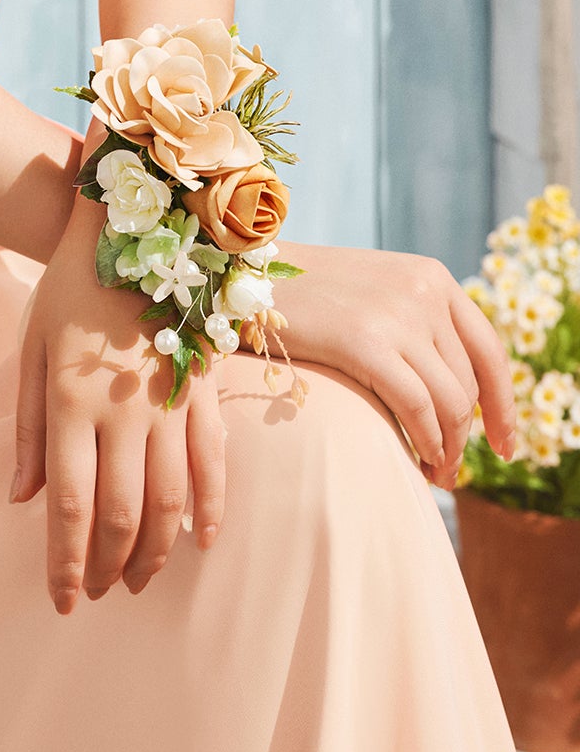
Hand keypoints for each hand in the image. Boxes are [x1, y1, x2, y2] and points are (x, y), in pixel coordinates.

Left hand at [9, 215, 226, 612]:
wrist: (126, 228)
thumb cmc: (66, 293)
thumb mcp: (30, 353)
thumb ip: (28, 431)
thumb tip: (22, 501)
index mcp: (72, 403)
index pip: (69, 505)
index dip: (66, 562)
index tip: (63, 600)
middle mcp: (123, 410)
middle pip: (122, 514)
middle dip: (108, 566)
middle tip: (96, 593)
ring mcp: (169, 401)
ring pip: (171, 499)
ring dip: (156, 552)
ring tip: (137, 580)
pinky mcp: (201, 389)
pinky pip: (213, 461)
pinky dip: (211, 507)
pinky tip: (202, 541)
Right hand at [269, 238, 517, 488]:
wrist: (247, 277)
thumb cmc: (306, 295)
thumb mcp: (375, 293)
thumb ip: (415, 325)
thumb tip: (454, 392)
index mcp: (432, 276)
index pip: (490, 351)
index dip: (504, 405)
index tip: (504, 446)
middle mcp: (425, 291)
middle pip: (470, 384)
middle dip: (467, 436)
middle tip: (449, 470)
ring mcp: (399, 314)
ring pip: (452, 402)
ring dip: (450, 449)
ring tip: (436, 475)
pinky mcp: (367, 342)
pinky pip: (419, 408)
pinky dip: (428, 443)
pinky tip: (419, 462)